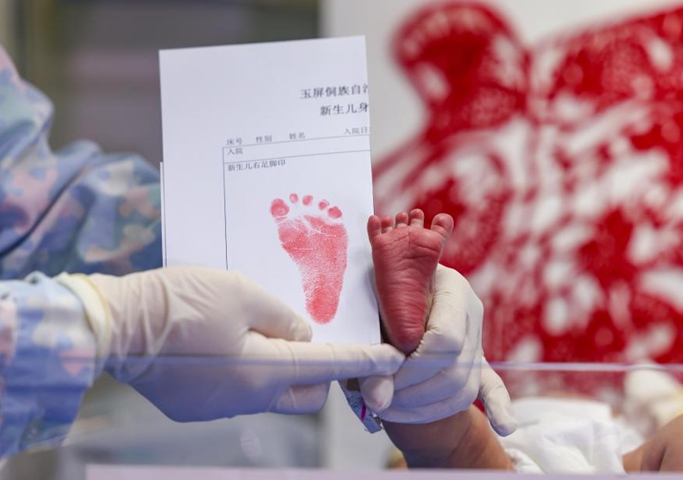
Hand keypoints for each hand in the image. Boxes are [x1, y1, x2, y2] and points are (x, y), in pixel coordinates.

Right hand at [58, 266, 403, 420]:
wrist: (114, 326)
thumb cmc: (180, 301)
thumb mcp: (241, 292)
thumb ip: (282, 315)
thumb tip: (303, 335)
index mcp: (266, 369)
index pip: (330, 365)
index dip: (365, 361)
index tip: (393, 359)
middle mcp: (249, 398)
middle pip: (306, 390)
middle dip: (322, 370)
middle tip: (312, 337)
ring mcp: (221, 406)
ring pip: (271, 391)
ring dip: (279, 367)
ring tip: (261, 330)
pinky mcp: (197, 405)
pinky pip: (238, 391)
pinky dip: (246, 370)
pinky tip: (225, 342)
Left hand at [361, 265, 516, 435]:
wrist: (385, 289)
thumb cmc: (373, 299)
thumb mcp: (371, 313)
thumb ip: (375, 352)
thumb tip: (378, 398)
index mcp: (450, 287)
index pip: (445, 338)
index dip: (411, 366)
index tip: (380, 375)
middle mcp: (469, 311)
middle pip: (455, 368)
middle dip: (413, 392)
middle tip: (378, 397)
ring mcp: (475, 337)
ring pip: (464, 387)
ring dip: (425, 408)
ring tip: (388, 409)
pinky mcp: (475, 362)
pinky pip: (492, 387)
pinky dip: (498, 407)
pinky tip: (504, 427)